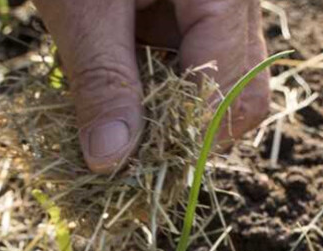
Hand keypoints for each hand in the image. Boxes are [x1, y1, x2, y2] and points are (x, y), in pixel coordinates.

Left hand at [34, 0, 269, 172]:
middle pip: (238, 97)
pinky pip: (186, 65)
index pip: (234, 94)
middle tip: (119, 142)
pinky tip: (112, 82)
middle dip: (180, 131)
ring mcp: (216, 10)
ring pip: (214, 87)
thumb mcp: (85, 6)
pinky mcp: (190, 12)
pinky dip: (149, 87)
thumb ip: (103, 79)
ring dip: (161, 113)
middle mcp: (235, 4)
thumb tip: (109, 161)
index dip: (182, 139)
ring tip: (108, 108)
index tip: (124, 162)